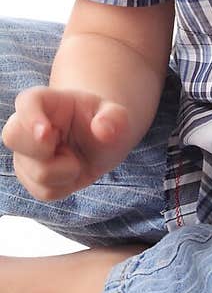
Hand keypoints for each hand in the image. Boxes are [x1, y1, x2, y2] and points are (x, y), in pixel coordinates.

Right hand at [1, 86, 133, 199]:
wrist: (98, 143)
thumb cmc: (102, 122)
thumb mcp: (117, 115)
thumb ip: (114, 117)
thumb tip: (104, 130)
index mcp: (47, 101)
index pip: (27, 102)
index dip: (31, 117)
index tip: (46, 132)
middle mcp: (26, 126)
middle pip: (13, 136)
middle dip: (43, 150)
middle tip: (70, 151)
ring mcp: (24, 153)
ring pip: (34, 171)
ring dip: (65, 172)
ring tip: (76, 158)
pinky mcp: (28, 177)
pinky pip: (43, 191)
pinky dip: (64, 187)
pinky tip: (71, 172)